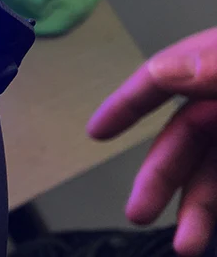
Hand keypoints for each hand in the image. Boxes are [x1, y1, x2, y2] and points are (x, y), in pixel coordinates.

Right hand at [88, 27, 216, 255]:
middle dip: (158, 177)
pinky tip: (214, 226)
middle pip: (186, 135)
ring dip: (199, 206)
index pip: (164, 79)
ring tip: (187, 245)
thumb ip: (215, 62)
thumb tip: (167, 71)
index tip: (96, 132)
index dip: (126, 104)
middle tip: (137, 212)